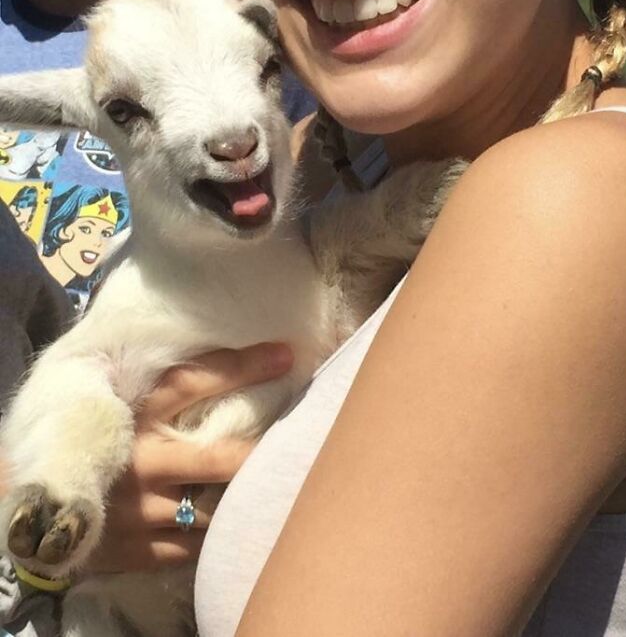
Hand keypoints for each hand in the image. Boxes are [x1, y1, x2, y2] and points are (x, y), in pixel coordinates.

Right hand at [88, 343, 292, 573]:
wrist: (45, 506)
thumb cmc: (105, 445)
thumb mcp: (130, 409)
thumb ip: (172, 390)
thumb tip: (236, 357)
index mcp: (137, 415)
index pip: (195, 381)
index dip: (243, 366)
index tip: (286, 354)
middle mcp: (140, 461)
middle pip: (219, 459)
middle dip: (262, 454)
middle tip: (302, 442)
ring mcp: (140, 510)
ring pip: (216, 509)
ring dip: (247, 500)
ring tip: (279, 488)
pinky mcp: (139, 550)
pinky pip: (198, 546)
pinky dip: (221, 536)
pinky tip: (241, 524)